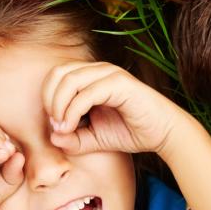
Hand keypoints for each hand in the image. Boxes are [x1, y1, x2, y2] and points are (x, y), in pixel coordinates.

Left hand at [43, 61, 180, 155]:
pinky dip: (73, 110)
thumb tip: (52, 136)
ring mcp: (110, 74)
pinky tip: (72, 126)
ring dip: (59, 105)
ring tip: (62, 127)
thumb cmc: (130, 132)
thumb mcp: (94, 139)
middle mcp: (98, 70)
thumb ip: (72, 139)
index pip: (56, 76)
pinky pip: (87, 93)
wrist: (163, 133)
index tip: (53, 125)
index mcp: (90, 77)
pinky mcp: (120, 83)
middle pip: (58, 73)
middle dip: (49, 99)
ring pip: (70, 79)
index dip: (47, 98)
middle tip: (55, 124)